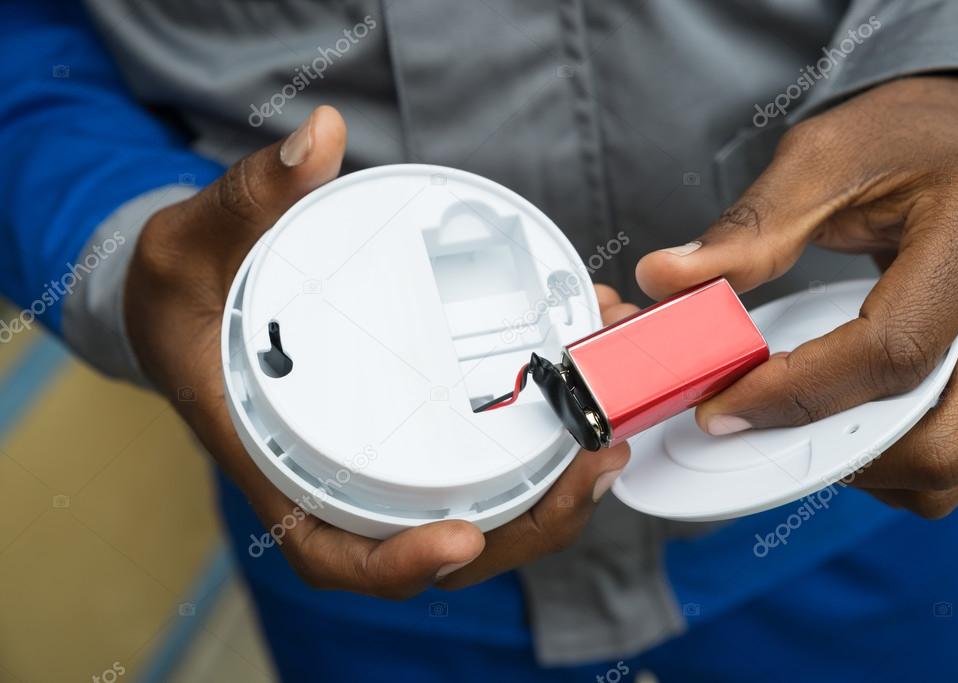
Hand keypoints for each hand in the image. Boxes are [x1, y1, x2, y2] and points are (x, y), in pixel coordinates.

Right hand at [125, 106, 631, 596]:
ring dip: (553, 486)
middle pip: (437, 545)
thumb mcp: (191, 244)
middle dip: (527, 522)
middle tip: (595, 456)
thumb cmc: (182, 296)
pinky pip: (480, 462)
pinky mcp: (405, 436)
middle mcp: (334, 481)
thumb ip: (249, 197)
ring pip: (475, 510)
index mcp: (274, 462)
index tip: (461, 537)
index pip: (332, 549)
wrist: (192, 307)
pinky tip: (578, 378)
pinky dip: (538, 438)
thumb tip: (318, 136)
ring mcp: (377, 465)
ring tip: (610, 423)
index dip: (397, 563)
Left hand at [636, 75, 957, 517]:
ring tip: (803, 418)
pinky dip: (896, 445)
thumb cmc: (907, 131)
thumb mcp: (822, 158)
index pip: (891, 351)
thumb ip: (748, 230)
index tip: (722, 406)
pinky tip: (845, 409)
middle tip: (764, 425)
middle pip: (945, 436)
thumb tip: (665, 279)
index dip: (796, 393)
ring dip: (870, 461)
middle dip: (841, 454)